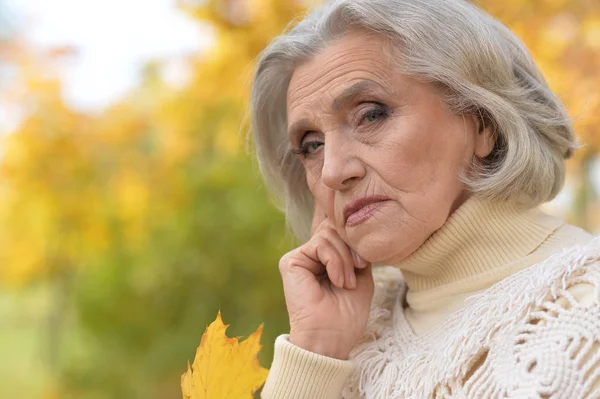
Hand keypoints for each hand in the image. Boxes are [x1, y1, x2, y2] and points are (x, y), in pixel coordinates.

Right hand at [278, 202, 374, 359]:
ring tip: (347, 282)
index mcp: (325, 259)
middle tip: (359, 270)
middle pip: (335, 228)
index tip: (365, 260)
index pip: (339, 230)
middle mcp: (310, 255)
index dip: (353, 236)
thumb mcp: (360, 274)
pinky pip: (320, 244)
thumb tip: (356, 225)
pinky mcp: (291, 261)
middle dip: (352, 248)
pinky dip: (336, 261)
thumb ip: (356, 249)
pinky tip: (337, 280)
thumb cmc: (347, 314)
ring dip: (345, 259)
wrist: (332, 337)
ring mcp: (300, 257)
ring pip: (329, 234)